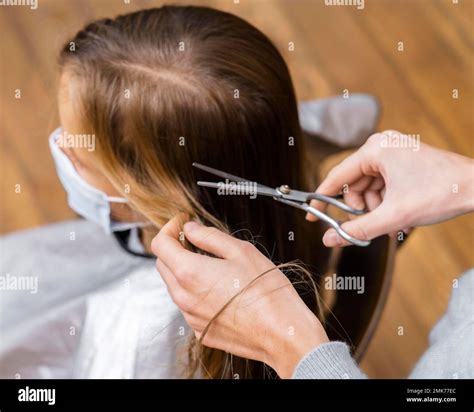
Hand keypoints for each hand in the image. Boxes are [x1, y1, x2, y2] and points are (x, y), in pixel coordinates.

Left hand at [151, 216, 328, 377]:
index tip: (182, 223)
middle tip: (195, 240)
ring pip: (174, 286)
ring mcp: (191, 317)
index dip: (169, 228)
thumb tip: (191, 229)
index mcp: (190, 273)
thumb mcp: (240, 251)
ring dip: (184, 271)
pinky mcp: (201, 330)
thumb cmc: (266, 291)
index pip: (160, 244)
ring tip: (211, 264)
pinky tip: (218, 288)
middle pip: (163, 265)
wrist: (281, 332)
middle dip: (174, 248)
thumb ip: (209, 236)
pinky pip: (188, 306)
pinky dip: (195, 292)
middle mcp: (184, 297)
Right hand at [308, 130, 473, 246]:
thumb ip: (357, 228)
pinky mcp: (402, 159)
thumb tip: (330, 239)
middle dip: (361, 207)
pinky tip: (400, 211)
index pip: (336, 176)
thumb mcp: (393, 215)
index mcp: (375, 150)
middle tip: (373, 222)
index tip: (311, 214)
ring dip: (376, 206)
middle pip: (353, 184)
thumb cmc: (440, 192)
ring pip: (368, 186)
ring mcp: (393, 150)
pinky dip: (386, 200)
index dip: (321, 198)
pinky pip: (382, 183)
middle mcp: (381, 145)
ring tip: (394, 218)